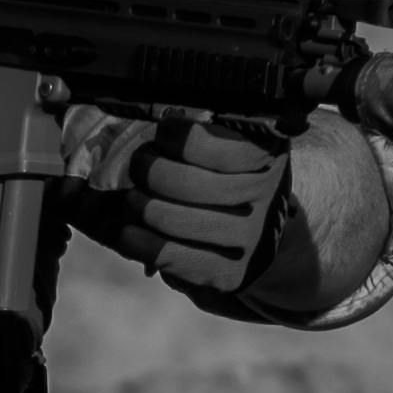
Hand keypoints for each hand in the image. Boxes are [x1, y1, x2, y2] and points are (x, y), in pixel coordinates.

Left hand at [70, 115, 292, 293]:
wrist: (264, 240)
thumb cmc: (236, 185)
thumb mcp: (236, 150)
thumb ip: (207, 136)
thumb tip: (163, 120)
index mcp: (264, 157)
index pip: (203, 142)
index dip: (173, 136)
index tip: (162, 133)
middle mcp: (261, 196)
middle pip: (180, 182)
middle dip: (147, 169)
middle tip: (139, 164)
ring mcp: (247, 236)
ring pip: (168, 217)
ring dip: (139, 204)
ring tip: (134, 198)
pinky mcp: (227, 272)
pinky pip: (167, 254)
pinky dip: (137, 241)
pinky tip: (128, 231)